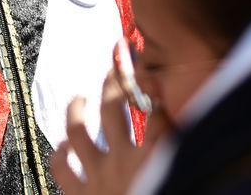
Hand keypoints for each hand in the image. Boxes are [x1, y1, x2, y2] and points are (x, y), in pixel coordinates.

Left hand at [50, 68, 170, 194]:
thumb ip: (182, 155)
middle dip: (111, 85)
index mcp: (154, 157)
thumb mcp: (181, 179)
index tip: (152, 79)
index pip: (156, 113)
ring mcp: (98, 176)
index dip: (154, 91)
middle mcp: (122, 161)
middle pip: (111, 110)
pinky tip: (61, 147)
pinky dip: (58, 156)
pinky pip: (61, 170)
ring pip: (77, 132)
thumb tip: (192, 142)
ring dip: (75, 111)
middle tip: (113, 71)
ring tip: (78, 98)